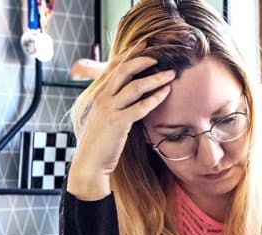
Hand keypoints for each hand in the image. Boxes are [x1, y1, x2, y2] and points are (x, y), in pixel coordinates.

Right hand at [67, 54, 174, 199]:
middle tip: (160, 55)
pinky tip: (166, 93)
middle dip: (143, 60)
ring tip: (171, 74)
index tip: (144, 44)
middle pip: (124, 70)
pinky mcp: (118, 122)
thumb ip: (113, 103)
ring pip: (135, 86)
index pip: (113, 67)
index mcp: (99, 94)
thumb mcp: (103, 117)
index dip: (129, 54)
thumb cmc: (100, 141)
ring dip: (155, 79)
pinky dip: (155, 98)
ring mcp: (109, 109)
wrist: (90, 162)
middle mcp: (102, 97)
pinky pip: (140, 106)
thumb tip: (129, 95)